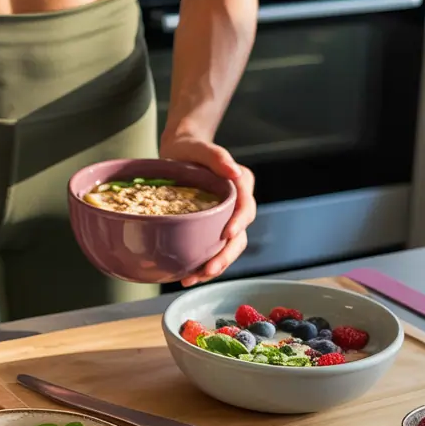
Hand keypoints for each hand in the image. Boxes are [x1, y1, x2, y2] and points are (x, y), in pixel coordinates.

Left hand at [159, 135, 255, 286]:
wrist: (179, 153)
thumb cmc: (190, 148)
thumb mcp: (200, 147)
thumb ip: (218, 157)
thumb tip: (234, 172)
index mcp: (240, 184)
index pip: (245, 207)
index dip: (238, 222)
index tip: (227, 234)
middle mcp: (237, 205)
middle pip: (239, 235)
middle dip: (226, 255)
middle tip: (208, 269)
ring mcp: (225, 219)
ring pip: (227, 248)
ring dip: (214, 266)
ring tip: (193, 278)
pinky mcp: (212, 228)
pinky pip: (212, 249)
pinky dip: (202, 264)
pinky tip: (187, 276)